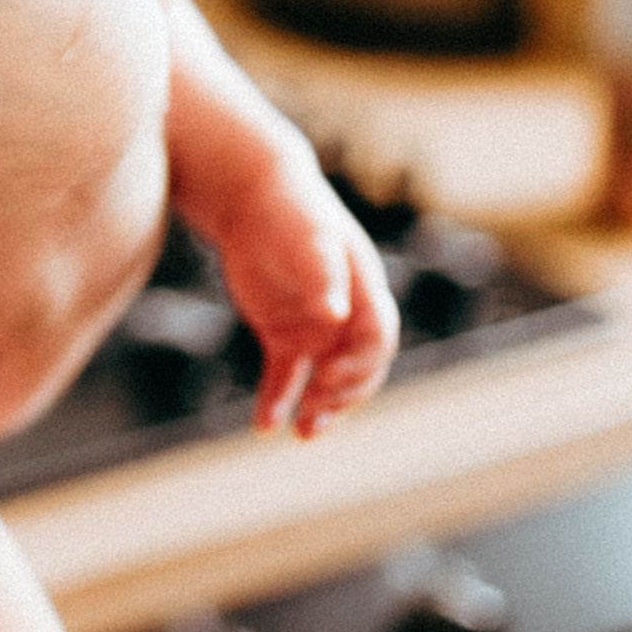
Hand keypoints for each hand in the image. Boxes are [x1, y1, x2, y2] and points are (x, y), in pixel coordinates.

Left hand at [214, 158, 398, 436]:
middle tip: (316, 411)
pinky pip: (286, 377)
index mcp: (363, 291)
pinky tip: (265, 426)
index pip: (378, 338)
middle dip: (344, 394)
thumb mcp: (307, 239)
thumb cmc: (289, 212)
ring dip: (319, 409)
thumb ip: (322, 278)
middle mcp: (346, 316)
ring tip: (303, 434)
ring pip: (326, 381)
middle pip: (359, 368)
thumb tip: (333, 318)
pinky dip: (278, 402)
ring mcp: (316, 328)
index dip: (360, 364)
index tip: (328, 377)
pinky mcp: (285, 334)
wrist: (254, 197)